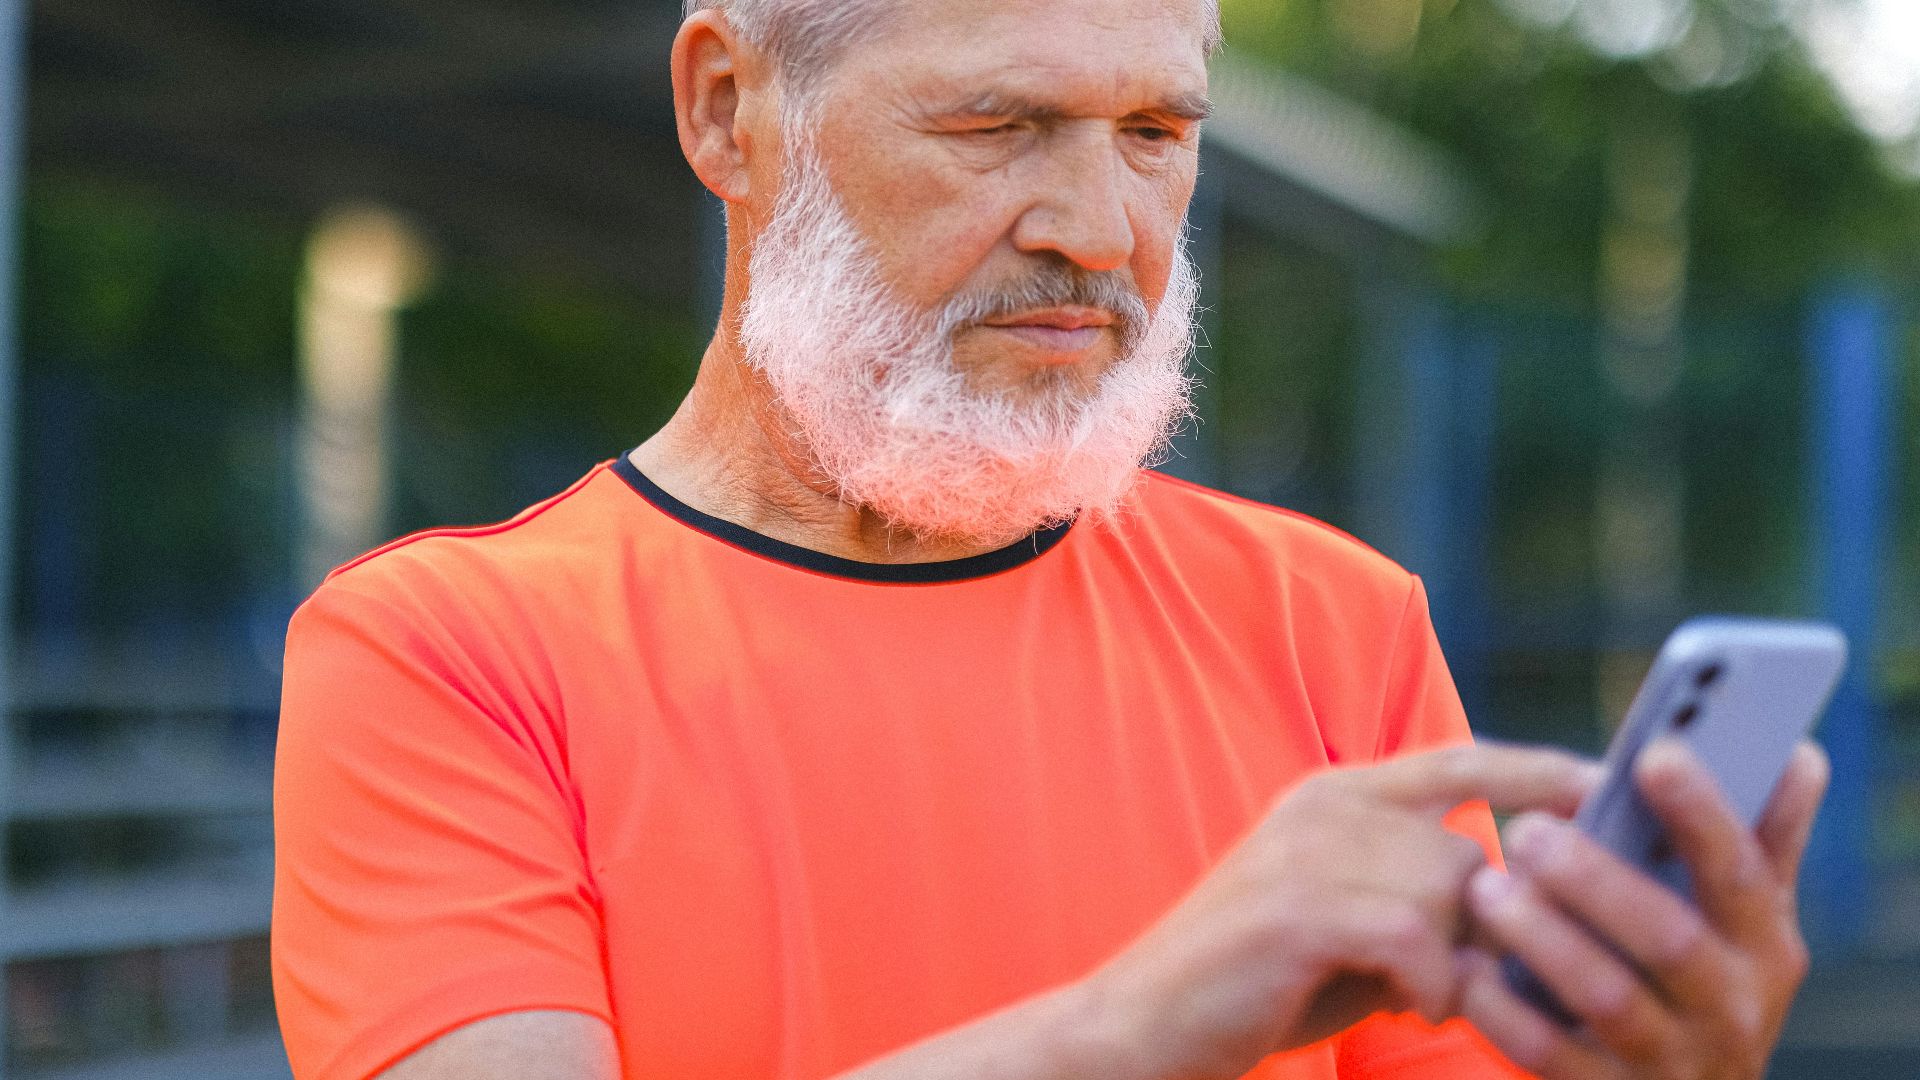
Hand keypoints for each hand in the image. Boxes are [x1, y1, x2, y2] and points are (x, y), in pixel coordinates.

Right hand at [1083, 743, 1598, 1079]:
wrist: (1145, 1022)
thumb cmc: (1261, 980)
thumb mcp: (1349, 919)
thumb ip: (1420, 896)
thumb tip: (1522, 910)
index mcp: (1336, 793)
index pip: (1460, 758)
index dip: (1539, 771)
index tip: (1607, 787)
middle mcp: (1325, 805)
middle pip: (1466, 848)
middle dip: (1491, 922)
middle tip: (1474, 977)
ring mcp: (1307, 851)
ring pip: (1448, 892)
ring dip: (1456, 959)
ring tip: (1423, 995)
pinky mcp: (1299, 908)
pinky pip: (1416, 938)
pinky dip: (1431, 982)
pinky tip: (1411, 1003)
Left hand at [1458, 738, 1829, 1077]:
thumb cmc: (1708, 976)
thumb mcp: (1747, 919)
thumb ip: (1764, 838)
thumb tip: (1798, 753)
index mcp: (1763, 945)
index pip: (1741, 872)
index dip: (1702, 813)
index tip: (1654, 753)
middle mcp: (1731, 1007)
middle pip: (1668, 938)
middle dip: (1597, 879)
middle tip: (1527, 828)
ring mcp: (1672, 1060)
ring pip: (1608, 997)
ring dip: (1543, 938)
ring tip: (1485, 886)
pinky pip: (1550, 1055)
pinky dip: (1503, 1011)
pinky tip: (1467, 968)